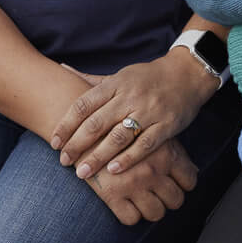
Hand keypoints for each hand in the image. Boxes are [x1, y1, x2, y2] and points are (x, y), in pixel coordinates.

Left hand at [51, 51, 218, 178]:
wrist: (187, 74)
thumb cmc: (148, 78)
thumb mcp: (120, 75)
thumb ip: (92, 79)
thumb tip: (63, 69)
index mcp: (115, 84)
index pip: (84, 104)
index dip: (66, 124)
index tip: (54, 142)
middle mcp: (129, 97)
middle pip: (96, 123)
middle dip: (77, 145)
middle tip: (63, 162)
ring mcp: (148, 111)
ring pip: (118, 137)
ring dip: (98, 156)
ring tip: (82, 173)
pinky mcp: (166, 125)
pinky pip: (145, 144)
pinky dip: (128, 158)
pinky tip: (113, 170)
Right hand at [84, 137, 198, 225]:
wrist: (84, 126)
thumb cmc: (123, 129)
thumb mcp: (151, 133)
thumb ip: (173, 152)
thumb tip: (192, 171)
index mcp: (166, 154)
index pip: (189, 181)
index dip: (183, 185)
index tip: (174, 184)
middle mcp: (153, 170)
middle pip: (176, 200)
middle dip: (168, 199)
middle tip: (159, 194)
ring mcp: (133, 183)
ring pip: (156, 213)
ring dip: (152, 209)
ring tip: (144, 200)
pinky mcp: (112, 194)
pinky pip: (131, 219)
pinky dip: (131, 214)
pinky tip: (127, 203)